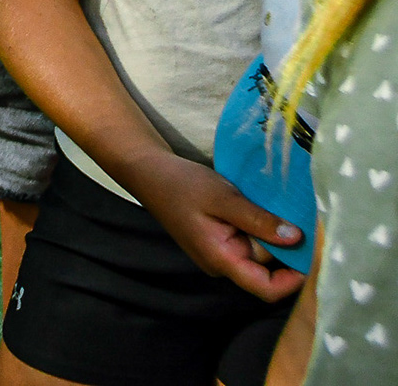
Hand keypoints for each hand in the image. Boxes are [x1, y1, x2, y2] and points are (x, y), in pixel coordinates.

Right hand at [131, 152, 305, 301]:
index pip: (267, 289)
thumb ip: (259, 220)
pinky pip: (251, 240)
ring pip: (261, 252)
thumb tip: (298, 239)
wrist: (148, 171)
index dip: (295, 278)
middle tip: (301, 216)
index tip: (314, 251)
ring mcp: (221, 252)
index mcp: (221, 260)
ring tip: (278, 205)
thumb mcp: (223, 198)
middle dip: (285, 245)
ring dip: (273, 232)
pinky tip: (261, 205)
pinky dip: (262, 226)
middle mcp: (223, 263)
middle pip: (269, 268)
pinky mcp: (221, 239)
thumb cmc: (182, 185)